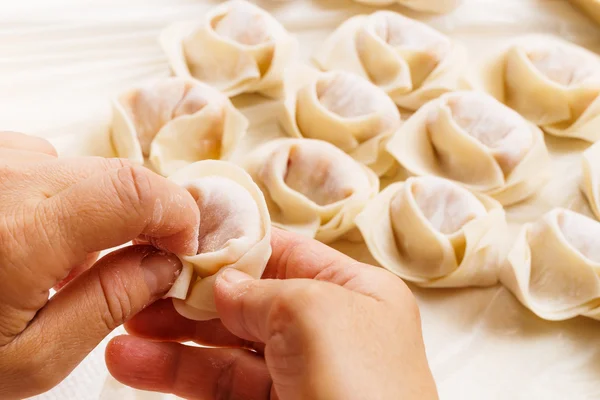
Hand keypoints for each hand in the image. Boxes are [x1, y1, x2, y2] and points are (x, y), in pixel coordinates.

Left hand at [0, 131, 200, 398]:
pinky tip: (19, 241)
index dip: (176, 213)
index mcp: (18, 232)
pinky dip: (49, 201)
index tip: (180, 247)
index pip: (135, 189)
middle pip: (113, 175)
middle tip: (130, 266)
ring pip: (75, 169)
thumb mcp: (29, 360)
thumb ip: (109, 305)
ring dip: (88, 212)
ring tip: (53, 263)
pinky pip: (35, 165)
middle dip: (138, 219)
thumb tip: (162, 266)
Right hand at [106, 228, 437, 399]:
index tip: (184, 241)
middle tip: (142, 288)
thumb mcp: (314, 313)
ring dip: (173, 339)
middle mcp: (329, 330)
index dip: (235, 245)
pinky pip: (220, 385)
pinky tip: (138, 365)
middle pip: (248, 300)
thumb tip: (222, 283)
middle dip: (193, 295)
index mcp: (355, 292)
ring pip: (226, 347)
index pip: (286, 254)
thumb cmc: (364, 388)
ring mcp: (300, 374)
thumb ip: (262, 290)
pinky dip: (179, 374)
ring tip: (123, 330)